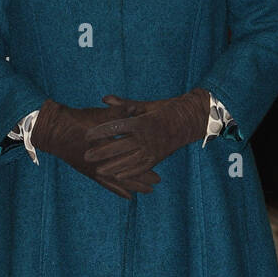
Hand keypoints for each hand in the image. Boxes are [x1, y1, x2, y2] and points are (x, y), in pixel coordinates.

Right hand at [31, 99, 160, 199]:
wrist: (53, 131)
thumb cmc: (75, 121)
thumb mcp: (97, 115)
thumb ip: (117, 112)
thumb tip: (136, 109)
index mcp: (104, 148)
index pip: (127, 158)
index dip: (143, 163)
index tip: (156, 166)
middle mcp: (99, 162)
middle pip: (125, 172)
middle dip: (142, 177)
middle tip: (157, 182)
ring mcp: (93, 169)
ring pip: (117, 181)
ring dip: (133, 186)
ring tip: (148, 191)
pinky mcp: (89, 172)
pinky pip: (106, 184)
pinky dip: (118, 190)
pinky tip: (127, 196)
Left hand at [84, 88, 209, 178]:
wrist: (190, 120)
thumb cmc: (164, 110)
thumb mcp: (144, 106)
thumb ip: (122, 105)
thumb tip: (104, 99)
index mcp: (141, 122)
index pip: (117, 126)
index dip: (101, 131)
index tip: (87, 134)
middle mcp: (146, 136)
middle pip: (120, 146)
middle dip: (102, 152)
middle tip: (87, 156)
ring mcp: (152, 148)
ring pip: (129, 160)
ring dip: (113, 166)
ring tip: (98, 170)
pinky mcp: (157, 158)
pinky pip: (141, 167)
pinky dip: (130, 173)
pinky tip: (118, 177)